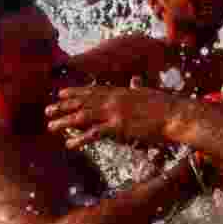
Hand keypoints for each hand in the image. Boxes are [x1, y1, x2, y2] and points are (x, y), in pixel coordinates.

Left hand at [46, 83, 169, 148]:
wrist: (175, 115)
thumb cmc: (166, 105)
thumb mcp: (149, 91)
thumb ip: (138, 86)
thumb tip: (135, 79)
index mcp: (120, 91)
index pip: (92, 91)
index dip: (74, 92)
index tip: (60, 93)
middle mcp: (113, 100)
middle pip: (83, 103)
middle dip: (63, 106)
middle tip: (47, 110)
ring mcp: (114, 113)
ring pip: (83, 116)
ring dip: (65, 121)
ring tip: (50, 126)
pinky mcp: (118, 127)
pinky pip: (94, 133)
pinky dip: (80, 139)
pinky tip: (69, 143)